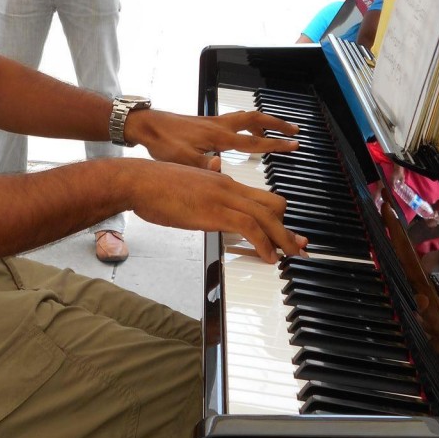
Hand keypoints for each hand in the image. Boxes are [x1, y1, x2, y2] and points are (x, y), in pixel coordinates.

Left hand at [126, 108, 299, 170]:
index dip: (275, 144)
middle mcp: (219, 125)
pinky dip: (247, 120)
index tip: (293, 145)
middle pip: (255, 120)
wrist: (147, 126)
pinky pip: (235, 118)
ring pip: (245, 116)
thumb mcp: (182, 160)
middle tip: (294, 129)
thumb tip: (220, 168)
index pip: (253, 140)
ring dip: (263, 120)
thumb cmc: (163, 143)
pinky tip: (246, 127)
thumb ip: (203, 165)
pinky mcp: (206, 122)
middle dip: (276, 124)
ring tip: (277, 126)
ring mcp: (213, 122)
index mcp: (218, 136)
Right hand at [128, 159, 307, 263]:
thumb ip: (201, 196)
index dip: (278, 216)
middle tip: (300, 247)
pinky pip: (250, 227)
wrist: (139, 180)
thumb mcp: (186, 188)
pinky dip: (264, 243)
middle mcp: (228, 186)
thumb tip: (207, 206)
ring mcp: (222, 197)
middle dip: (288, 229)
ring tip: (292, 255)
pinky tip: (269, 257)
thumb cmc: (155, 186)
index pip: (260, 197)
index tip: (287, 232)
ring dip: (283, 239)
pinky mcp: (214, 211)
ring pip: (266, 217)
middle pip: (271, 205)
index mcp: (222, 181)